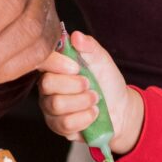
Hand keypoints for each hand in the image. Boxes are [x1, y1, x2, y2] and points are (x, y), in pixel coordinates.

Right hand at [38, 33, 143, 156]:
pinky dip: (84, 118)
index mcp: (55, 66)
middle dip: (75, 85)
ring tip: (95, 99)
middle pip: (47, 84)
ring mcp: (50, 107)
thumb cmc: (107, 81)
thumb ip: (89, 46)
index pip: (42, 60)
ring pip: (57, 105)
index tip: (76, 67)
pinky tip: (92, 113)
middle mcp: (48, 86)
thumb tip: (76, 36)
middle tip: (90, 85)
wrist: (120, 108)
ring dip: (82, 102)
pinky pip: (65, 124)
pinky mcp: (57, 126)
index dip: (56, 64)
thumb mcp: (102, 59)